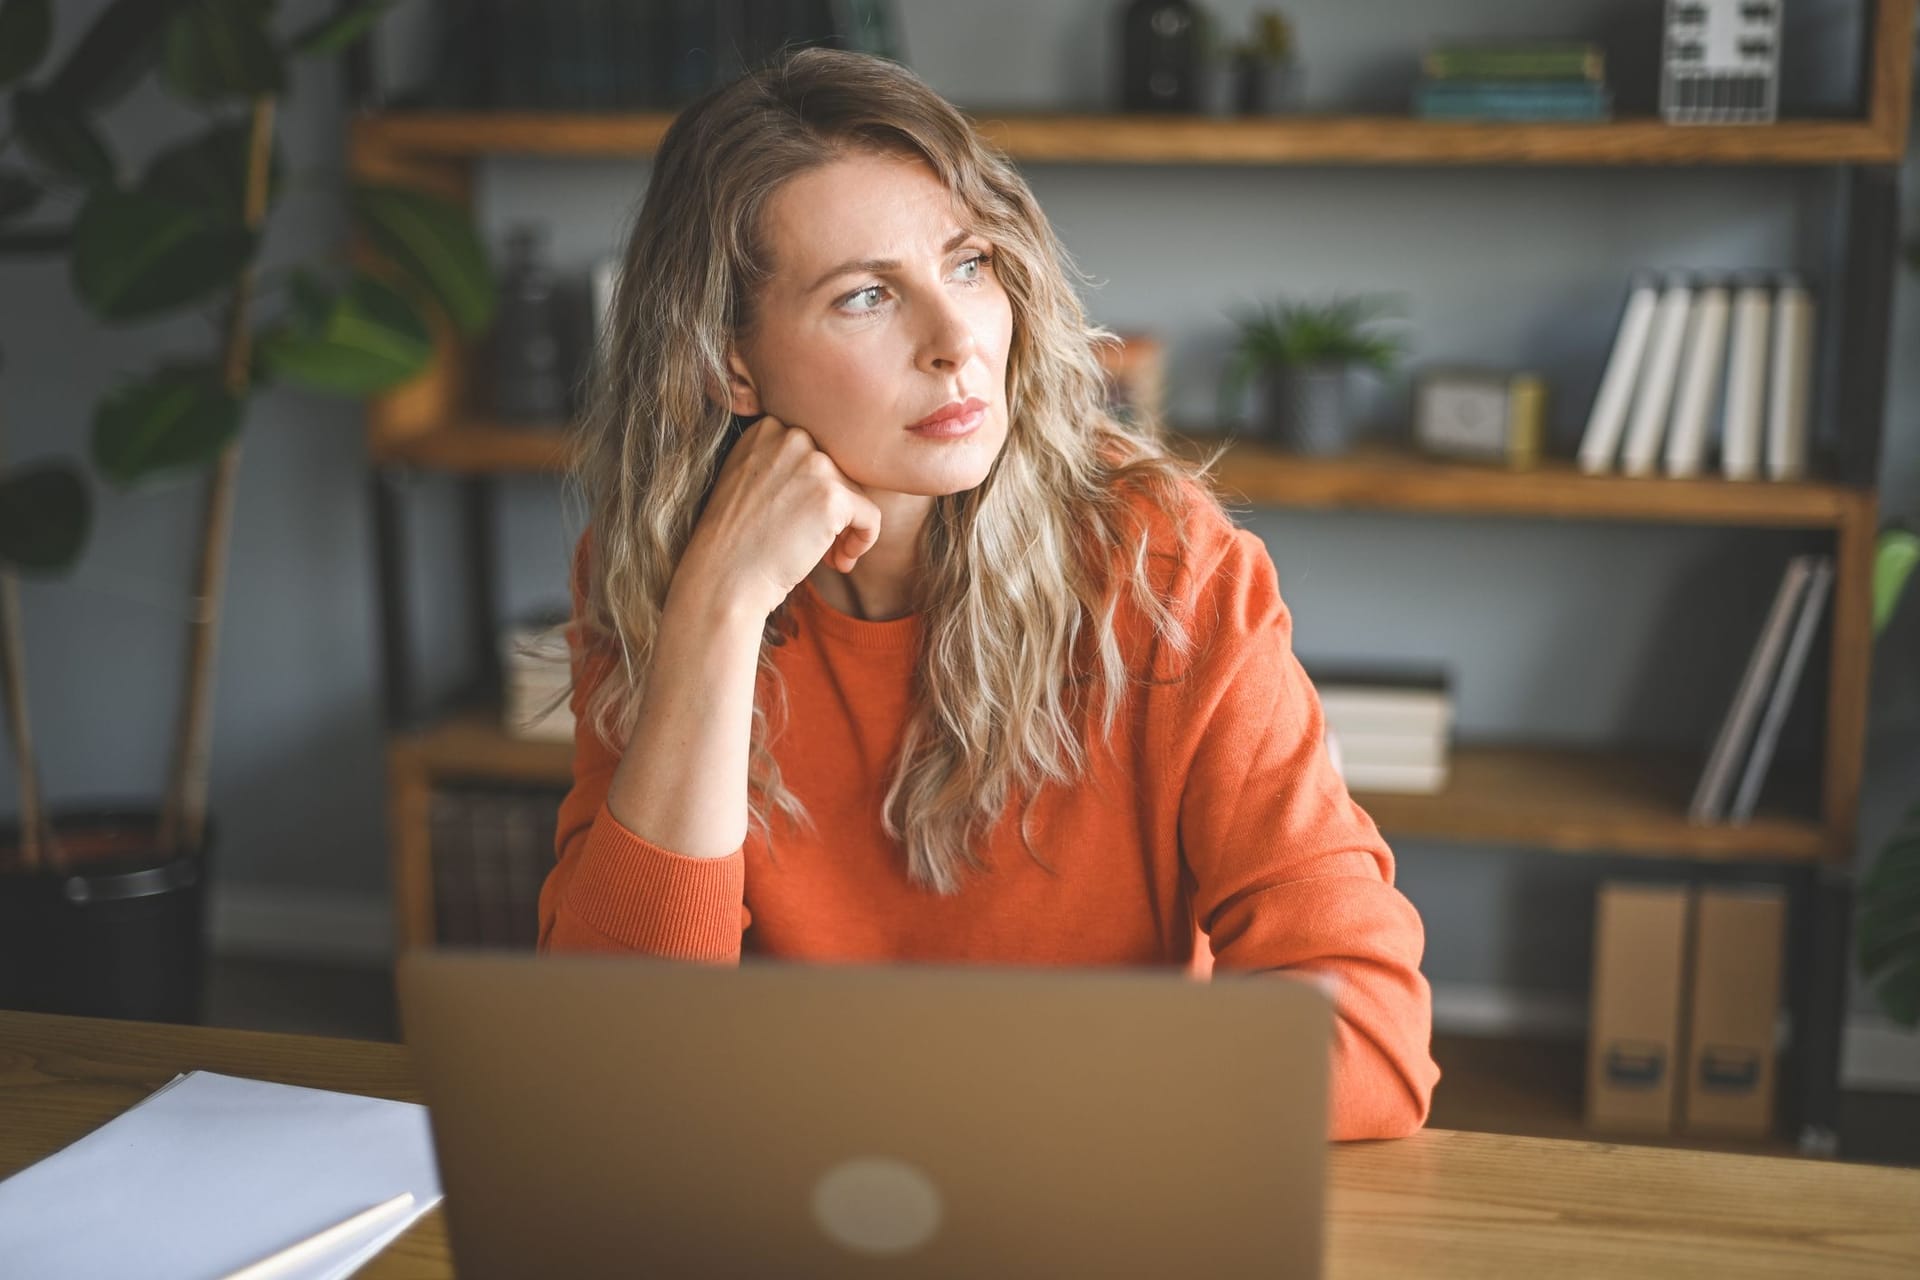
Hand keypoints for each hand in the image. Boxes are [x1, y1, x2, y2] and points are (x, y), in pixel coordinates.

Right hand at [674, 415, 883, 618]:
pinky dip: (863, 541)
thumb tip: (834, 471)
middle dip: (835, 509)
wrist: (722, 578)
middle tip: (819, 545)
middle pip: (840, 470)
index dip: (816, 490)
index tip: (801, 521)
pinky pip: (871, 516)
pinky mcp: (833, 495)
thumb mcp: (747, 481)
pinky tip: (841, 562)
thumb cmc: (734, 541)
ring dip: (847, 528)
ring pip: (857, 493)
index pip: (817, 452)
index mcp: (768, 428)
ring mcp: (813, 463)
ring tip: (828, 558)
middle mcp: (791, 436)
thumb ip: (784, 463)